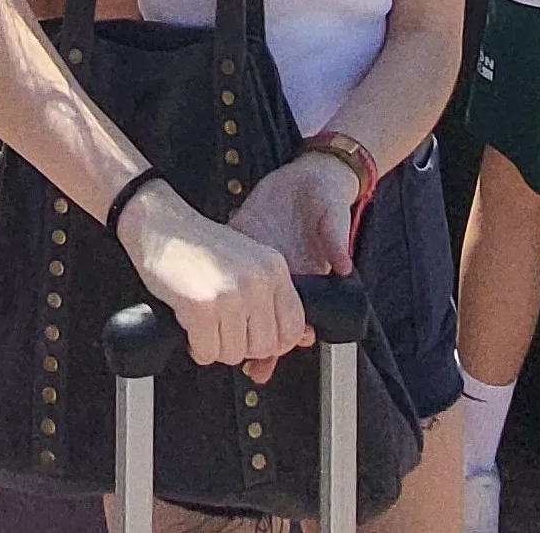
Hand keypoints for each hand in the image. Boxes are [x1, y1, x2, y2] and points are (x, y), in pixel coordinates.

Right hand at [115, 180, 312, 374]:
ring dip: (215, 346)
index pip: (294, 328)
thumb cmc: (197, 244)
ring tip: (204, 324)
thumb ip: (270, 295)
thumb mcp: (248, 261)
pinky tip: (189, 325)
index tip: (255, 337)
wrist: (159, 225)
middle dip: (240, 346)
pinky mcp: (202, 308)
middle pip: (264, 347)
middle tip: (222, 329)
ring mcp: (231, 295)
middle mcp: (258, 282)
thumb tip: (295, 340)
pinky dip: (195, 347)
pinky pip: (207, 352)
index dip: (274, 342)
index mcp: (274, 269)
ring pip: (234, 354)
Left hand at [226, 154, 362, 380]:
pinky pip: (228, 273)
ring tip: (213, 345)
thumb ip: (336, 240)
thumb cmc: (325, 197)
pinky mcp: (242, 241)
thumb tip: (342, 265)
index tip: (264, 361)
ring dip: (231, 324)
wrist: (307, 174)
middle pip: (264, 319)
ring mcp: (258, 263)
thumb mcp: (333, 217)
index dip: (279, 343)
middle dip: (255, 344)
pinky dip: (216, 290)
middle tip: (242, 365)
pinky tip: (196, 303)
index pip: (290, 320)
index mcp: (303, 277)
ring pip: (243, 303)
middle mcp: (278, 277)